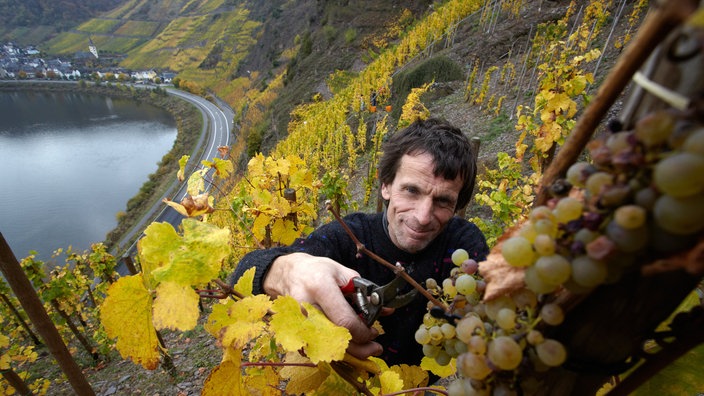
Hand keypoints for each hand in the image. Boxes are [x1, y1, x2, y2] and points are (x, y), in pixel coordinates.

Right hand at [263, 252, 381, 358]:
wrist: (288, 275)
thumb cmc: (317, 271)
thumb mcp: (343, 273)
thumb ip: (365, 293)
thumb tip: (385, 310)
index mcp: (320, 288)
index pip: (345, 321)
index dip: (363, 331)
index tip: (374, 330)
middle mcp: (307, 308)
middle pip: (337, 340)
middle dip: (360, 348)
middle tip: (375, 347)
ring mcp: (298, 323)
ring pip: (328, 349)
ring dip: (350, 353)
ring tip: (366, 349)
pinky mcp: (295, 333)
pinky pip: (319, 350)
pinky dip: (335, 351)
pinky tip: (347, 347)